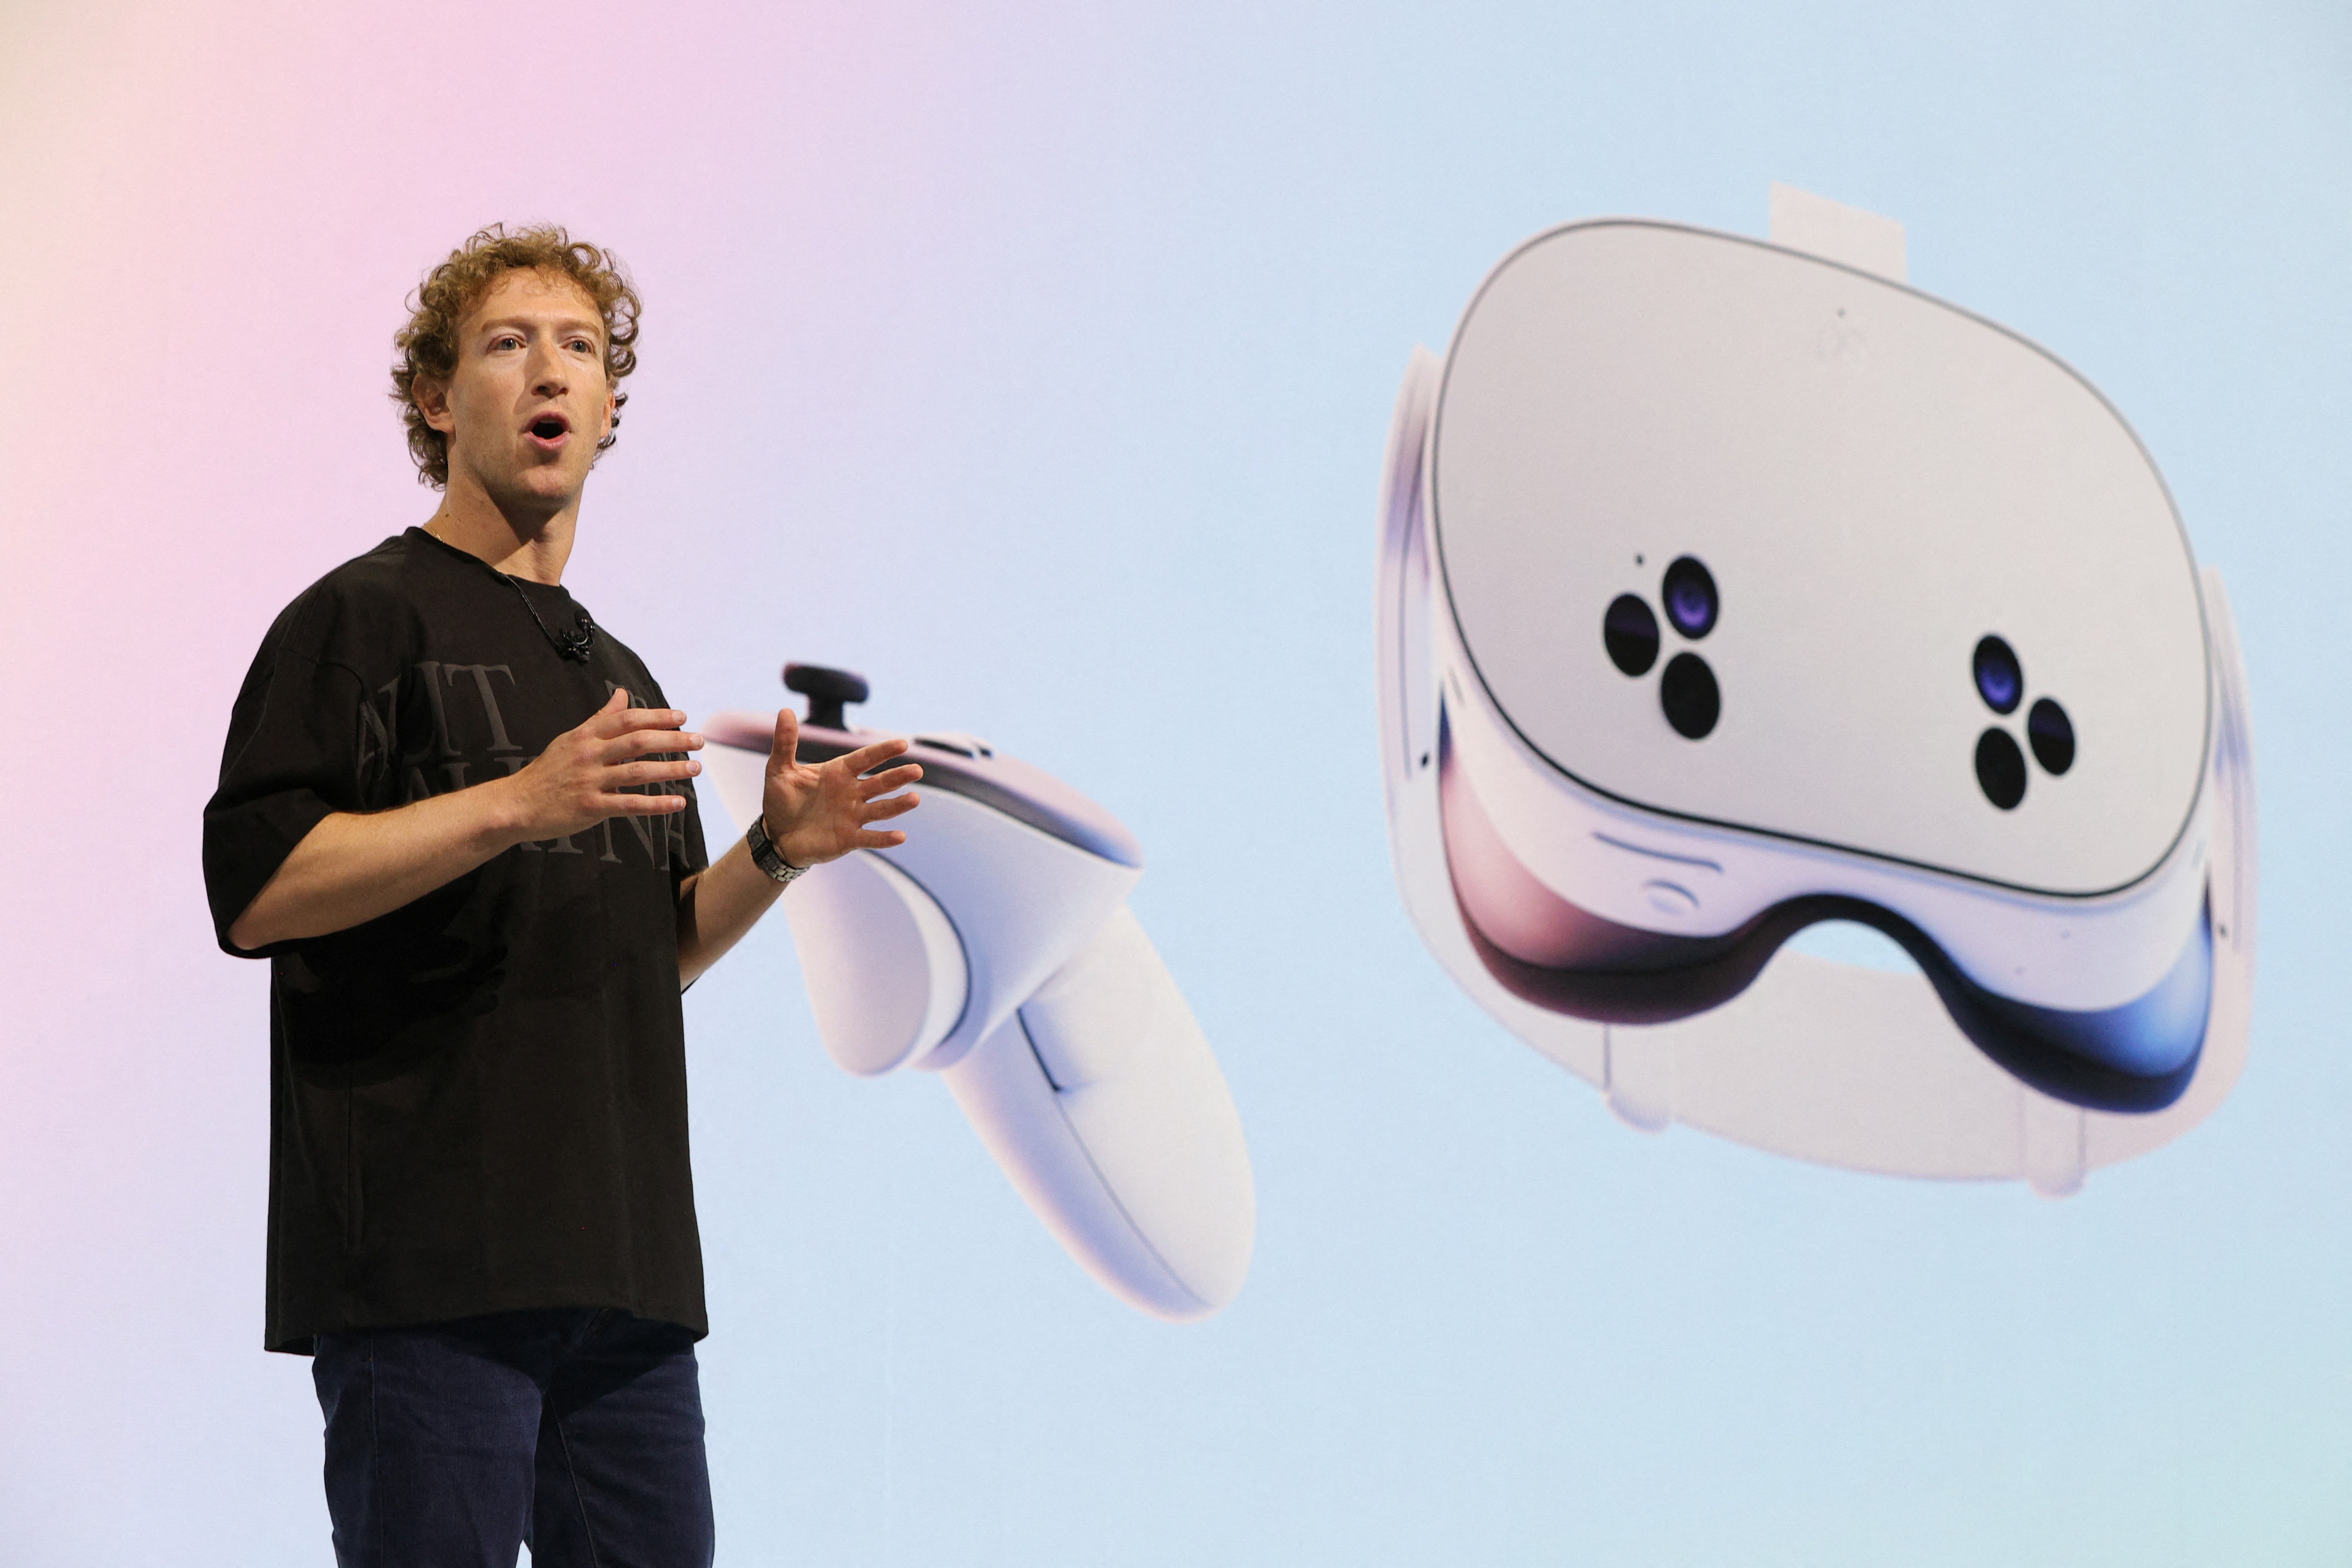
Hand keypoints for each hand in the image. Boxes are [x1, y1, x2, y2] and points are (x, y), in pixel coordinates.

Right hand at [501, 687, 702, 841]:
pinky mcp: (590, 807)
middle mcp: (589, 754)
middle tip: (699, 741)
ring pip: (638, 771)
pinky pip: (630, 804)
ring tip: (695, 768)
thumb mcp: (572, 739)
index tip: (682, 717)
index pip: (627, 719)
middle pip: (638, 741)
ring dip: (671, 769)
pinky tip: (678, 802)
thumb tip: (622, 694)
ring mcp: (589, 780)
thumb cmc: (549, 771)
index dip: (657, 716)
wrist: (517, 803)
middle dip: (672, 740)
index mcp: (586, 735)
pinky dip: (656, 804)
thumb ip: (601, 719)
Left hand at [760, 706, 920, 867]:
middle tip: (917, 770)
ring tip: (915, 799)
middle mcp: (851, 793)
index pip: (865, 759)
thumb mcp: (779, 769)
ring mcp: (852, 816)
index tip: (902, 745)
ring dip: (898, 805)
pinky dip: (885, 838)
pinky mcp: (849, 839)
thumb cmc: (781, 800)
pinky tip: (900, 836)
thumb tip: (785, 711)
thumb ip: (785, 743)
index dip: (882, 752)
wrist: (776, 835)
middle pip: (879, 783)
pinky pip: (870, 838)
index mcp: (838, 773)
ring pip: (880, 809)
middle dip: (898, 777)